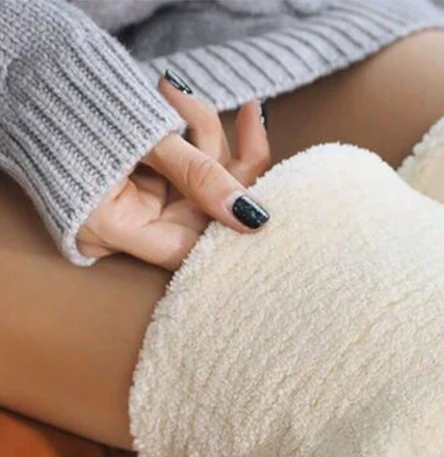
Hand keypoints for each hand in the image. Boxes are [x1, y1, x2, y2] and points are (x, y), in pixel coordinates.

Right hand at [77, 71, 272, 270]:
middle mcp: (131, 226)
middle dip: (230, 164)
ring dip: (204, 133)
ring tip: (177, 91)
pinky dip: (189, 132)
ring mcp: (139, 203)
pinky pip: (183, 165)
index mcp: (116, 232)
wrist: (20, 72)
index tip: (267, 197)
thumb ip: (198, 174)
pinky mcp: (144, 180)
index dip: (233, 225)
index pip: (194, 247)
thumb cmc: (71, 110)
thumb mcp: (140, 141)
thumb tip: (252, 216)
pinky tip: (177, 96)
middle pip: (204, 212)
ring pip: (198, 182)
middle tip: (249, 118)